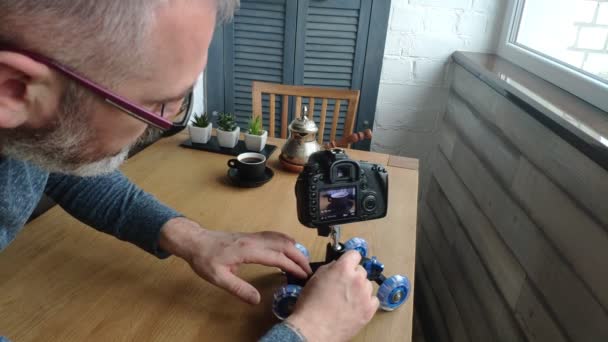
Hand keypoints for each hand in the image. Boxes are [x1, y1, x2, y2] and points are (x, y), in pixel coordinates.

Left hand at [159, 218, 311, 304]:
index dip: (292, 266)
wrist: (195, 241)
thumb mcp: (218, 278)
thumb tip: (257, 300)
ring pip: (279, 238)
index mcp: (247, 250)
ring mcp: (252, 236)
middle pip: (283, 245)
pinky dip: (285, 240)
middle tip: (308, 269)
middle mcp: (253, 240)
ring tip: (303, 259)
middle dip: (298, 256)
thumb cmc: (205, 259)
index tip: (302, 275)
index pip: (277, 257)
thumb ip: (238, 289)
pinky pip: (273, 235)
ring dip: (294, 247)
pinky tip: (289, 245)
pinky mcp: (250, 235)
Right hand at [286, 250, 378, 341]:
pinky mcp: (369, 310)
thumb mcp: (315, 278)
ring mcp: (365, 294)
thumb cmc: (310, 305)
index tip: (349, 264)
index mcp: (343, 268)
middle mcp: (357, 278)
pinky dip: (366, 302)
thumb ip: (330, 268)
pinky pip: (373, 300)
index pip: (355, 254)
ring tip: (347, 299)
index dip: (350, 259)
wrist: (314, 328)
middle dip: (353, 276)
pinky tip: (355, 306)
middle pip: (361, 271)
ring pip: (367, 285)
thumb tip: (337, 266)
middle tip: (344, 286)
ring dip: (360, 289)